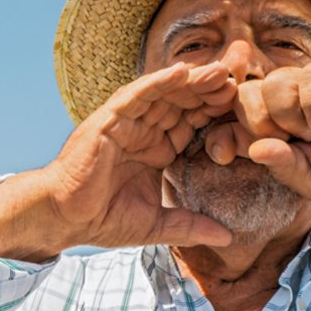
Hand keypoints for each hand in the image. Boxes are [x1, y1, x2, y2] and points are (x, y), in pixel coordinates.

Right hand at [0, 61, 239, 258]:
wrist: (63, 218)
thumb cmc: (101, 219)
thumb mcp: (156, 225)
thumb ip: (190, 226)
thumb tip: (227, 239)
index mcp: (155, 150)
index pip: (193, 126)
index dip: (217, 116)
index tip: (247, 109)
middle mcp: (143, 131)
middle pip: (183, 104)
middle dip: (211, 91)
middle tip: (243, 79)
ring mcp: (125, 123)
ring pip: (164, 95)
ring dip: (192, 82)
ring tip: (221, 71)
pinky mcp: (108, 120)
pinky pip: (136, 95)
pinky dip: (158, 82)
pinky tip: (181, 72)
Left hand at [201, 61, 310, 208]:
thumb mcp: (304, 178)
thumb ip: (278, 164)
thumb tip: (253, 149)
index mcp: (267, 126)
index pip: (227, 120)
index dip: (220, 135)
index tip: (224, 156)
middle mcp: (281, 101)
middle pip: (244, 95)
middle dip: (256, 123)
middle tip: (285, 141)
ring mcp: (306, 84)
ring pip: (274, 83)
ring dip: (287, 114)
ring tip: (310, 134)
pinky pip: (310, 77)